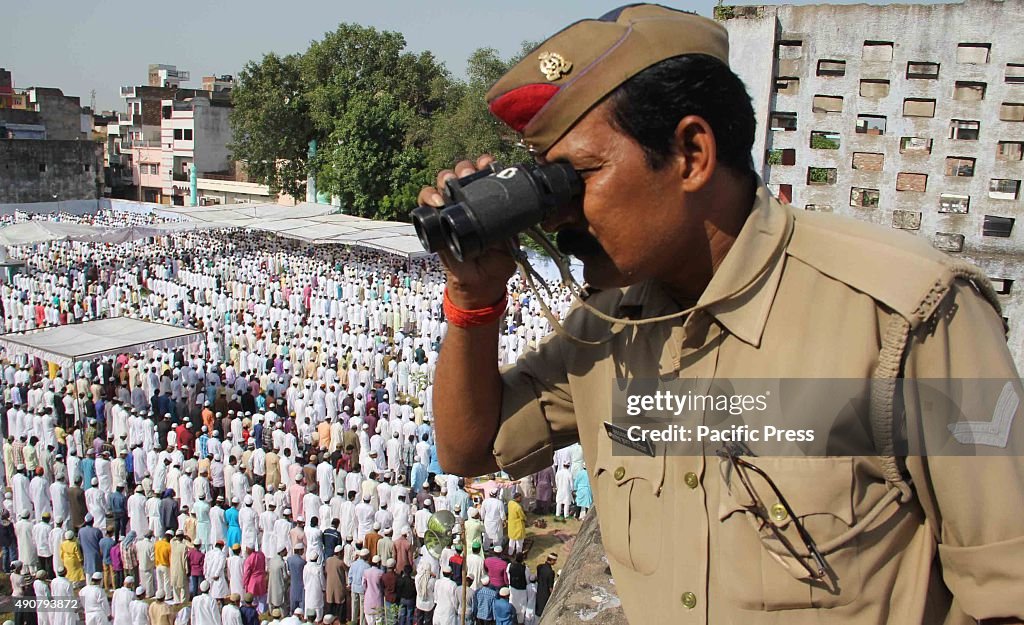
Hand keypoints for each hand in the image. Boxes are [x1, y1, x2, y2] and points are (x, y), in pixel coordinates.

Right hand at [417, 156, 516, 308]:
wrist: (480, 283)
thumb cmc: (496, 262)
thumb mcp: (510, 244)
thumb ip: (509, 229)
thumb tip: (509, 214)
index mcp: (488, 202)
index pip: (485, 174)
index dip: (485, 163)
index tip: (489, 163)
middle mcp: (468, 200)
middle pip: (461, 172)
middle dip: (464, 168)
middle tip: (468, 175)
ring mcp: (450, 209)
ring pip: (442, 182)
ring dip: (445, 178)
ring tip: (451, 185)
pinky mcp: (434, 221)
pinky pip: (425, 202)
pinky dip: (428, 198)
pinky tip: (437, 202)